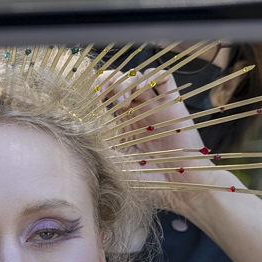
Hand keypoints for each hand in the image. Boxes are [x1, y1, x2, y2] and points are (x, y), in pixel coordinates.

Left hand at [100, 67, 243, 198]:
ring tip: (126, 96)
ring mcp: (155, 107)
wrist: (180, 187)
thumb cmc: (149, 180)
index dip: (99, 90)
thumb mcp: (116, 163)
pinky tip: (147, 86)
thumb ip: (101, 144)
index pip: (106, 95)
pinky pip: (165, 78)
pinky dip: (155, 74)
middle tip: (113, 97)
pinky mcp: (173, 105)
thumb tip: (81, 129)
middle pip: (120, 81)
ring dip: (128, 80)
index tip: (96, 99)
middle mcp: (137, 113)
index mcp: (121, 125)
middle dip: (111, 82)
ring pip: (138, 77)